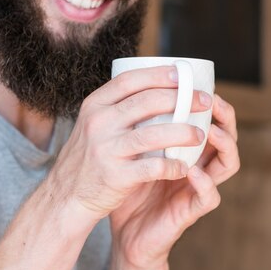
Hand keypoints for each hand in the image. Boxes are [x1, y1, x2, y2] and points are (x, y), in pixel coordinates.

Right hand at [48, 66, 211, 219]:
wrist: (66, 196)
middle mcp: (99, 123)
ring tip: (200, 134)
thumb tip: (156, 87)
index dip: (158, 74)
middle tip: (204, 101)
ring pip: (153, 134)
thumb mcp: (93, 124)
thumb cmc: (88, 157)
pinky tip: (185, 166)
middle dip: (181, 98)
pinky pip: (152, 167)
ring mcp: (106, 149)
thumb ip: (117, 107)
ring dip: (183, 132)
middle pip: (146, 102)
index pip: (129, 80)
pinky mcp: (115, 176)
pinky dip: (172, 166)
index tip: (182, 74)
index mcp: (94, 106)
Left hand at [104, 94, 239, 269]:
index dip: (209, 102)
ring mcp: (197, 188)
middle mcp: (199, 165)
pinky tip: (192, 171)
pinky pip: (210, 196)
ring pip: (229, 164)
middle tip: (212, 102)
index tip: (196, 83)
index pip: (209, 120)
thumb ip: (137, 128)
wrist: (123, 232)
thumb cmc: (129, 188)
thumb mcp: (132, 152)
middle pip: (227, 136)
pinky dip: (205, 182)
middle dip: (225, 117)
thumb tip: (125, 88)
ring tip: (209, 131)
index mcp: (187, 149)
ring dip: (224, 145)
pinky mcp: (191, 211)